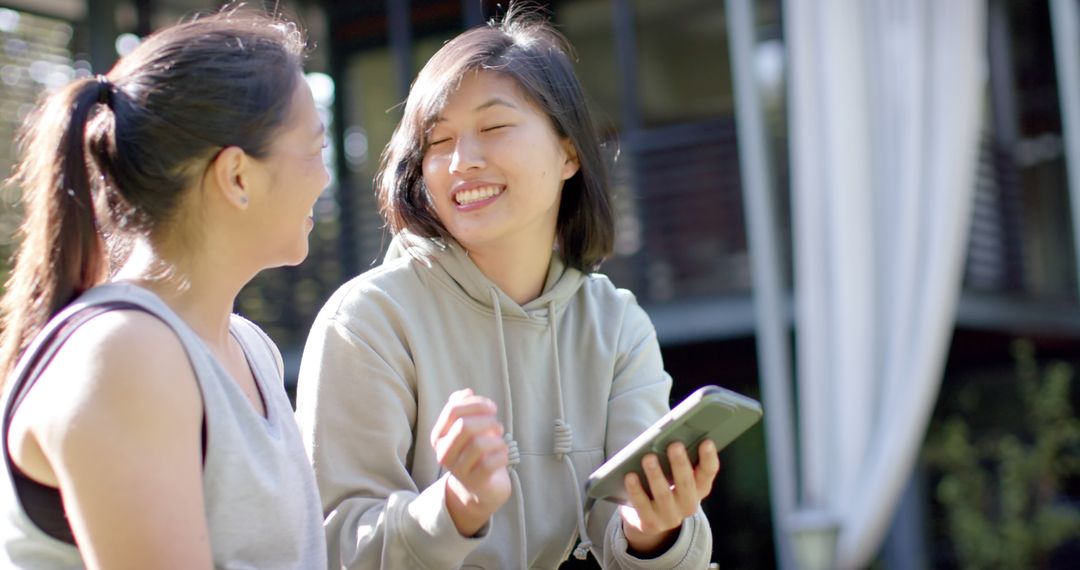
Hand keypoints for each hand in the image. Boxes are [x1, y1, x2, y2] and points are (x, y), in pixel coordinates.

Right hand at [430, 388, 510, 535]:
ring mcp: (457, 470)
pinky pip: (490, 463)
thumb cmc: (476, 452)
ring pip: (478, 445)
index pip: (453, 409)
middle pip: (464, 426)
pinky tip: (502, 455)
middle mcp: (443, 453)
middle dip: (487, 421)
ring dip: (497, 439)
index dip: (476, 404)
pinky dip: (501, 454)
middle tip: (497, 426)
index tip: (491, 408)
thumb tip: (466, 392)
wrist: (480, 487)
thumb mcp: (467, 428)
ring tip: (500, 441)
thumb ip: (463, 408)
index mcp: (438, 436)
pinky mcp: (474, 482)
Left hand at [619, 439, 719, 555]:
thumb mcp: (675, 475)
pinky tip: (630, 476)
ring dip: (656, 475)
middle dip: (680, 464)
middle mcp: (689, 504)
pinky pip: (642, 506)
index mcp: (699, 488)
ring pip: (664, 495)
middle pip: (686, 483)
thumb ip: (677, 460)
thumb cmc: (665, 485)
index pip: (709, 472)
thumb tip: (669, 436)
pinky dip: (636, 490)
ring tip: (649, 458)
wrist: (650, 518)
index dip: (709, 458)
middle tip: (675, 445)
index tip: (707, 442)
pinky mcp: (651, 523)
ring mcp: (670, 516)